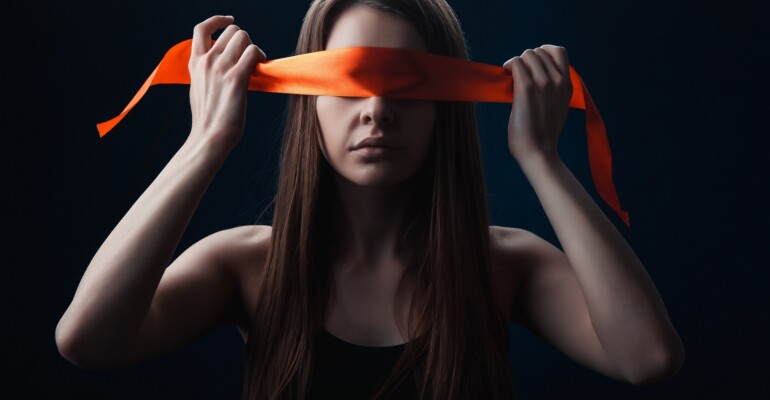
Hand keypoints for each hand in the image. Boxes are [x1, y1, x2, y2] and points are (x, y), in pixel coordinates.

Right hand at [186, 15, 266, 151]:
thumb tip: (219, 65)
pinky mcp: (236, 78)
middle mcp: (206, 61)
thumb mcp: (198, 88)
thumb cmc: (208, 119)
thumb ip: (205, 72)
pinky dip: (260, 55)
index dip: (218, 20)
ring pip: (243, 37)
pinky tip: (261, 66)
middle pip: (231, 31)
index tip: (230, 21)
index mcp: (195, 63)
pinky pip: (253, 52)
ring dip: (253, 47)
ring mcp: (220, 68)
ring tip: (256, 62)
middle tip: (249, 56)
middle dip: (244, 40)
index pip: (202, 29)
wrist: (209, 137)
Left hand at [502, 45, 571, 162]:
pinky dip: (509, 65)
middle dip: (526, 59)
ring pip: (528, 55)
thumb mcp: (559, 107)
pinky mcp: (527, 88)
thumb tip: (541, 76)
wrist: (538, 151)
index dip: (543, 52)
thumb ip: (555, 90)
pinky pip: (517, 63)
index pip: (559, 51)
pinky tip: (505, 73)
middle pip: (539, 51)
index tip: (532, 63)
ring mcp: (544, 83)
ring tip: (511, 74)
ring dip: (517, 62)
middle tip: (518, 73)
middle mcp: (558, 81)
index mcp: (568, 85)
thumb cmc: (543, 134)